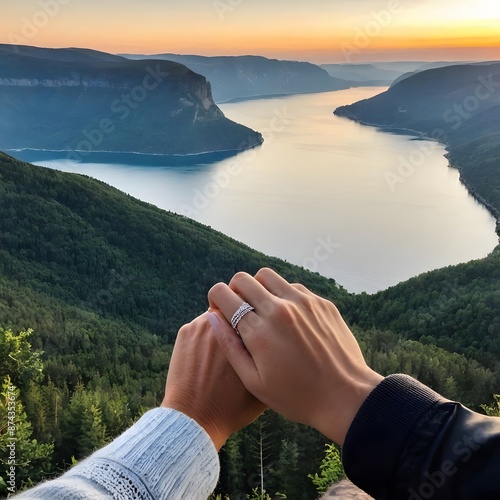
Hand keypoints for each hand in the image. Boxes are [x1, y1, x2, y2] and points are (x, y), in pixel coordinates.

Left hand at [161, 312, 265, 449]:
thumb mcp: (263, 386)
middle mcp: (225, 322)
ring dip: (222, 326)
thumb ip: (270, 358)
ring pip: (217, 316)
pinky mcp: (185, 331)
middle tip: (241, 340)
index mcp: (248, 333)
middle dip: (238, 320)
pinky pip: (200, 326)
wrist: (195, 419)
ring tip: (222, 352)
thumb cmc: (233, 407)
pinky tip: (206, 356)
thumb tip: (279, 341)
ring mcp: (202, 325)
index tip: (258, 331)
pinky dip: (205, 335)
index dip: (257, 319)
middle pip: (235, 310)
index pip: (255, 311)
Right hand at [207, 268, 382, 444]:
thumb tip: (211, 316)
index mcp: (258, 331)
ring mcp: (302, 302)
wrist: (345, 397)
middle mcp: (279, 309)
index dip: (215, 299)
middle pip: (243, 279)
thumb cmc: (296, 396)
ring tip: (263, 310)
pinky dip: (283, 295)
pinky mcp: (320, 302)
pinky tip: (288, 317)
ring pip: (268, 276)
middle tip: (239, 310)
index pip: (224, 294)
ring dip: (259, 288)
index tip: (219, 310)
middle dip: (234, 290)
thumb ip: (228, 346)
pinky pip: (293, 286)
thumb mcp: (254, 381)